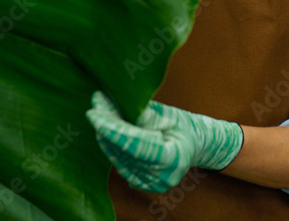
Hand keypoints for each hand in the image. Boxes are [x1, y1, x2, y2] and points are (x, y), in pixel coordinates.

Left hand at [85, 90, 243, 192]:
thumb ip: (142, 114)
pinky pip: (120, 164)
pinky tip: (106, 128)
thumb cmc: (182, 125)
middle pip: (124, 151)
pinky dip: (112, 145)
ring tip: (100, 110)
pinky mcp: (143, 185)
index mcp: (174, 158)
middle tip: (96, 103)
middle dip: (106, 127)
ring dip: (106, 134)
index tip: (94, 112)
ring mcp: (153, 184)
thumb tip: (111, 103)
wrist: (194, 145)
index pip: (135, 144)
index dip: (112, 128)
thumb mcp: (167, 115)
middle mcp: (162, 177)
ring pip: (118, 158)